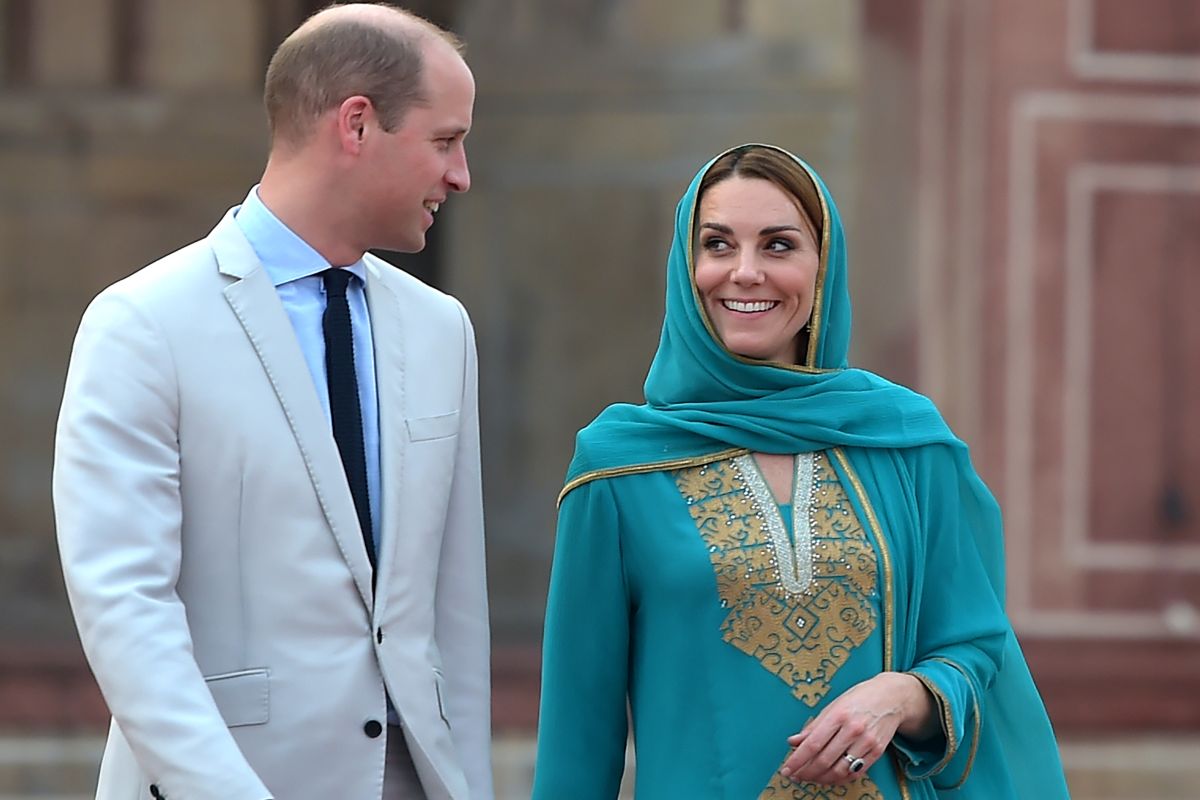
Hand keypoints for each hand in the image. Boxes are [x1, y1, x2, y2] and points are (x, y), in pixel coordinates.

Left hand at [778, 672, 932, 785]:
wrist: (891, 697)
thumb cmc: (859, 698)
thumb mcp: (833, 705)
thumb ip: (813, 726)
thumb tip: (793, 742)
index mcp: (838, 714)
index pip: (813, 744)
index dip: (797, 760)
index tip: (787, 769)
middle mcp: (853, 729)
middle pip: (825, 760)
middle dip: (806, 772)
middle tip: (795, 776)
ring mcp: (867, 741)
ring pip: (840, 770)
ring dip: (821, 778)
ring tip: (810, 778)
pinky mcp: (877, 751)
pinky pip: (856, 772)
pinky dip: (840, 779)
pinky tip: (829, 778)